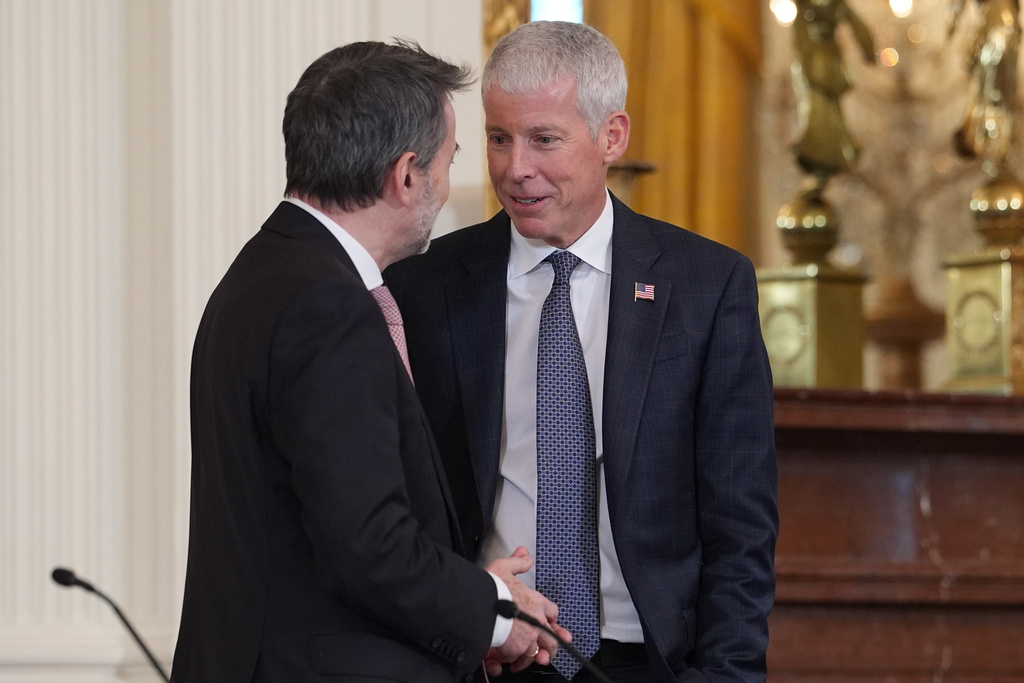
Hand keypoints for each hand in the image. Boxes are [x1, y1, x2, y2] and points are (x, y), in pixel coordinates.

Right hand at [483, 547, 571, 674]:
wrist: (479, 605)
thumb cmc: (490, 588)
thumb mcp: (504, 568)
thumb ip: (517, 563)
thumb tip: (525, 554)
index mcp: (536, 601)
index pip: (552, 612)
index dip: (550, 618)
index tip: (549, 624)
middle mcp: (536, 620)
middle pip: (552, 639)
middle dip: (550, 647)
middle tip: (545, 653)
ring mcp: (527, 637)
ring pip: (536, 652)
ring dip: (529, 657)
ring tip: (521, 662)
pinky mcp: (515, 649)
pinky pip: (516, 658)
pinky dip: (511, 660)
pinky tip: (505, 660)